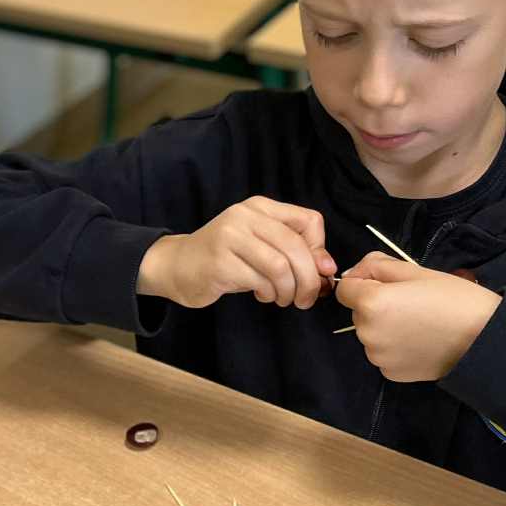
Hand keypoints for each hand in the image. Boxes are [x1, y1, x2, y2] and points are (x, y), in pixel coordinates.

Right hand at [137, 197, 337, 309]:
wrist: (177, 266)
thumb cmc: (226, 258)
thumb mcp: (262, 246)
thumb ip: (294, 251)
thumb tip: (327, 268)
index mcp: (260, 207)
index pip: (309, 221)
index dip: (319, 250)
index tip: (316, 271)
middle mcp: (245, 215)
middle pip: (296, 246)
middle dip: (309, 279)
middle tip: (307, 299)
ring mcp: (230, 236)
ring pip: (280, 266)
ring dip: (289, 290)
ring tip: (282, 298)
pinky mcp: (220, 261)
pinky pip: (259, 280)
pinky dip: (268, 293)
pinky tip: (261, 295)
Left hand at [335, 253, 501, 382]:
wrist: (484, 340)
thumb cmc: (453, 299)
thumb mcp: (415, 271)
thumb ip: (378, 266)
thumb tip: (355, 273)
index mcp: (371, 303)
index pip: (346, 288)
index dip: (363, 282)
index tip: (386, 284)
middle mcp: (367, 333)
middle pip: (358, 312)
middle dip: (375, 305)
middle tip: (410, 303)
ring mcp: (378, 356)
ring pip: (370, 333)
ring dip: (384, 326)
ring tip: (418, 323)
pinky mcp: (390, 374)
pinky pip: (383, 353)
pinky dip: (394, 347)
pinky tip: (419, 341)